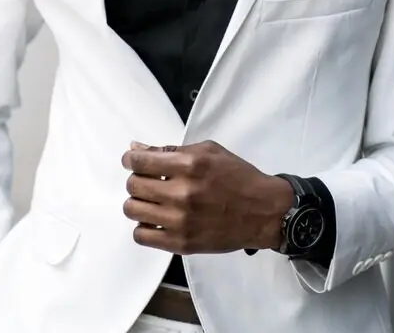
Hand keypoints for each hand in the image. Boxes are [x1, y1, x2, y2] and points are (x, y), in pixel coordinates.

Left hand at [120, 140, 294, 253]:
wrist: (264, 212)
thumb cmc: (237, 177)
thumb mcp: (208, 151)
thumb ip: (170, 150)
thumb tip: (136, 149)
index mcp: (189, 165)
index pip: (139, 162)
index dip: (130, 160)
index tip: (131, 162)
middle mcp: (182, 193)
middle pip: (133, 186)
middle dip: (136, 180)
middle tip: (148, 181)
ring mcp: (181, 221)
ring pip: (132, 210)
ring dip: (138, 202)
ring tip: (152, 201)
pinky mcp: (182, 243)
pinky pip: (142, 237)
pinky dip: (143, 227)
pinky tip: (156, 220)